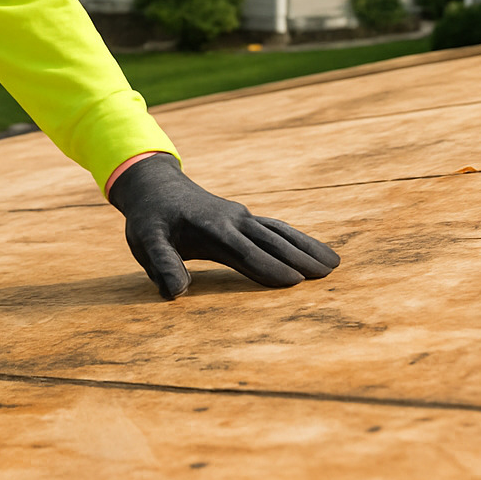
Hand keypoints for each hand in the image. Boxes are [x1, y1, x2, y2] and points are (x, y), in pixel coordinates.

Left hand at [108, 153, 339, 298]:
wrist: (156, 187)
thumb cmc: (150, 220)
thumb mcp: (145, 241)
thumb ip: (162, 264)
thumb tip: (175, 292)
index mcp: (211, 228)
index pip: (244, 252)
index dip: (268, 267)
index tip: (295, 282)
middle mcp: (232, 220)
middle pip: (271, 241)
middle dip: (300, 257)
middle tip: (330, 274)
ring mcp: (241, 217)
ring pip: (280, 232)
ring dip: (306, 246)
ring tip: (335, 263)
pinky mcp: (244, 219)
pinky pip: (276, 228)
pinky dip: (297, 238)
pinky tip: (313, 250)